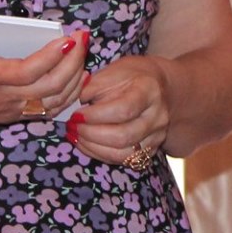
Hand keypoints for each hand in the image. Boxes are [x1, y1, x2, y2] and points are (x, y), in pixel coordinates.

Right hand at [0, 21, 87, 128]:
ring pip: (54, 102)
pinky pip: (48, 110)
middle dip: (73, 62)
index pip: (27, 72)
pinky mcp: (11, 115)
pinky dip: (68, 94)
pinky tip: (77, 76)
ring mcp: (9, 109)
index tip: (69, 38)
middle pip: (50, 87)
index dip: (51, 57)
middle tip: (84, 37)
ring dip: (75, 78)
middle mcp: (2, 97)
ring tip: (84, 52)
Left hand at [66, 56, 171, 172]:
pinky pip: (123, 160)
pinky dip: (100, 154)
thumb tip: (76, 104)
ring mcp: (157, 135)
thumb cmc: (131, 77)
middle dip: (91, 134)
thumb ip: (93, 86)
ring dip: (93, 147)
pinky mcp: (151, 150)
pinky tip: (86, 144)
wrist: (158, 87)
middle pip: (124, 136)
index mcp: (149, 91)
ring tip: (76, 136)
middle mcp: (158, 116)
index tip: (77, 114)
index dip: (96, 116)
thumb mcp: (112, 72)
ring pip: (123, 153)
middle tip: (73, 126)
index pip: (124, 110)